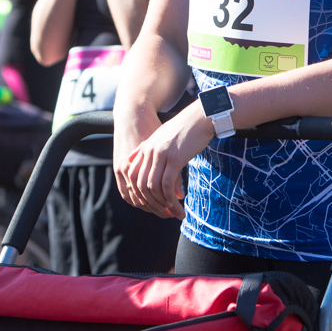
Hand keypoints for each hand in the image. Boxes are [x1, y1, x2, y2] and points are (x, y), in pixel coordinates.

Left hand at [121, 102, 212, 218]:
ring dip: (163, 204)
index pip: (134, 176)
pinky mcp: (175, 158)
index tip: (153, 204)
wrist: (201, 117)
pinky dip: (171, 199)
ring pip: (154, 187)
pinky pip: (167, 185)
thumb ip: (144, 148)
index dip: (141, 194)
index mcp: (145, 147)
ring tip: (175, 213)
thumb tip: (130, 158)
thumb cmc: (184, 128)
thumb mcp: (160, 135)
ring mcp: (161, 155)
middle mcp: (150, 151)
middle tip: (165, 213)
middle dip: (152, 203)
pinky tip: (180, 206)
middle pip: (142, 185)